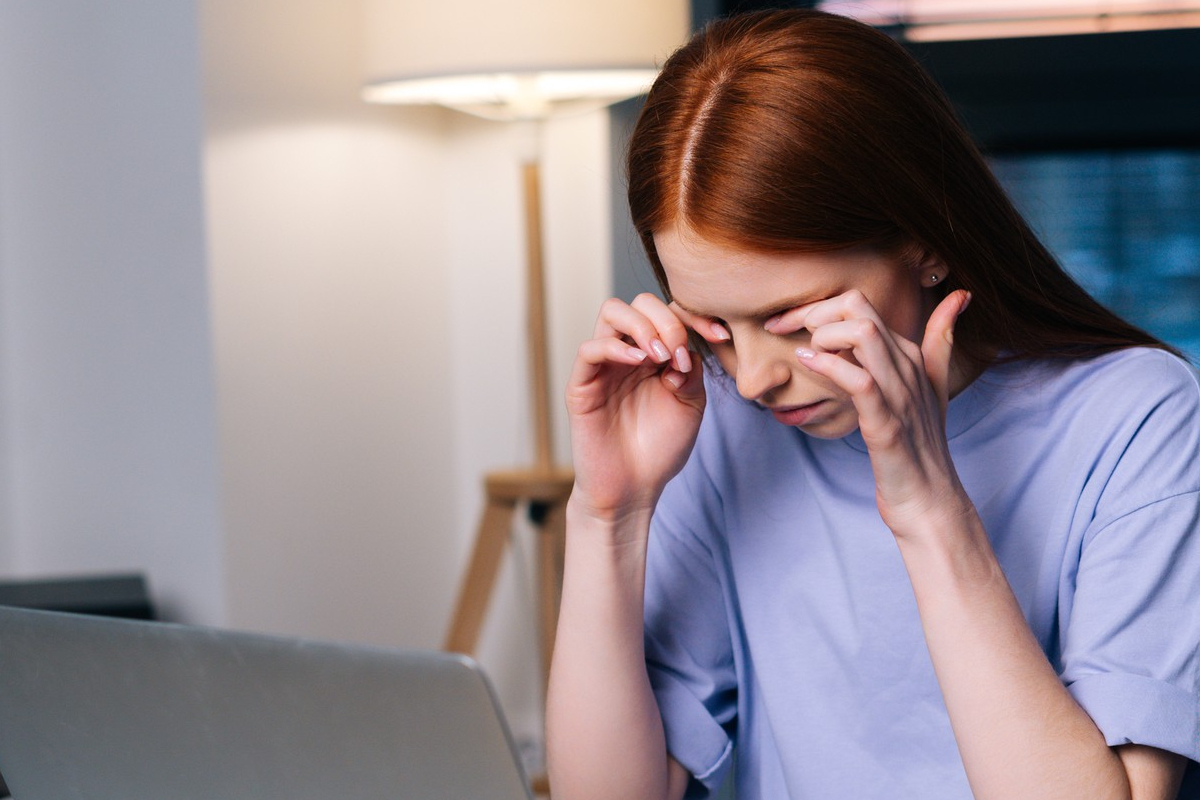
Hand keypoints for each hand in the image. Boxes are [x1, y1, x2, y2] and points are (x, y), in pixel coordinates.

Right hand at [566, 294, 705, 522]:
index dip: (695, 316)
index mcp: (656, 354)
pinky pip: (590, 349)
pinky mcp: (582, 385)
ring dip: (642, 326)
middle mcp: (628, 353)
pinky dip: (616, 347)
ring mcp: (604, 366)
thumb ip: (691, 368)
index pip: (669, 312)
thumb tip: (682, 346)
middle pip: (640, 303)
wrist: (634, 488)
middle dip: (666, 320)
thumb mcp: (691, 403)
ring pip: (612, 313)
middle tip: (678, 354)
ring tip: (660, 357)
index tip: (720, 335)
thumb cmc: (661, 448)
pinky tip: (639, 361)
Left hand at [768, 289, 973, 534]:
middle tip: (786, 332)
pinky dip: (830, 368)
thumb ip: (940, 341)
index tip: (786, 323)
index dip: (816, 307)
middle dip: (813, 312)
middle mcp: (907, 367)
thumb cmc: (918, 445)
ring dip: (823, 335)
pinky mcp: (887, 425)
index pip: (860, 304)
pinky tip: (808, 364)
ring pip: (864, 335)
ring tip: (804, 352)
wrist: (928, 500)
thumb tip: (959, 297)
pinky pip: (860, 382)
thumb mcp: (931, 387)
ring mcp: (899, 395)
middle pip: (859, 308)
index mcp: (911, 354)